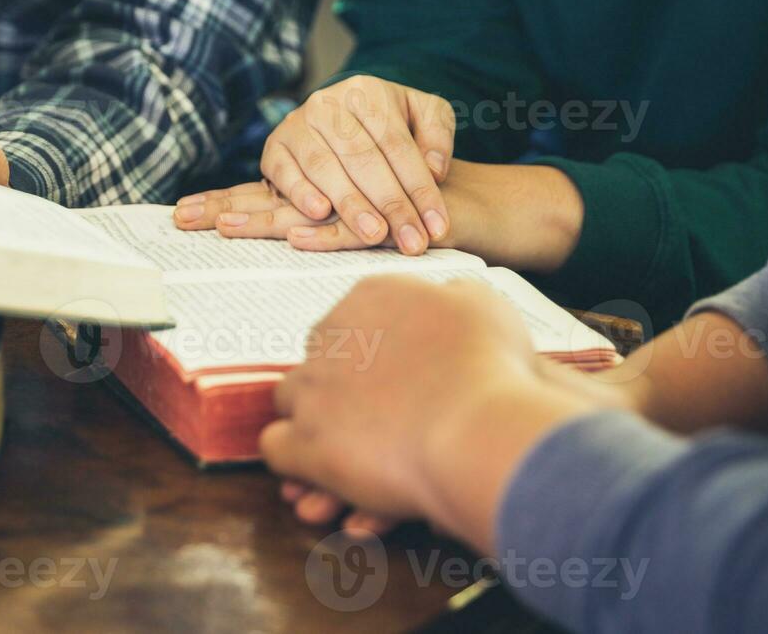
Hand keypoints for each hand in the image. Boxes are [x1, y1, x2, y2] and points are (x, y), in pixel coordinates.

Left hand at [175, 160, 584, 271]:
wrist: (483, 212)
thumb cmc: (417, 218)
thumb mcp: (365, 224)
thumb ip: (323, 221)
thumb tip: (273, 232)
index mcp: (328, 175)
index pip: (270, 188)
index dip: (228, 200)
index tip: (183, 215)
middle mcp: (344, 167)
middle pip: (279, 191)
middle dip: (233, 209)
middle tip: (188, 220)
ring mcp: (375, 181)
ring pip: (313, 200)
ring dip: (267, 217)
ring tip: (225, 229)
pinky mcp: (404, 202)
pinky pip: (359, 222)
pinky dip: (328, 231)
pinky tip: (299, 237)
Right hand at [255, 76, 455, 253]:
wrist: (336, 115)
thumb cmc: (387, 122)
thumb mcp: (422, 115)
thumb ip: (437, 136)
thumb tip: (435, 170)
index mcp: (367, 91)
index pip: (397, 144)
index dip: (420, 188)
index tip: (438, 226)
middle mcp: (328, 104)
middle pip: (362, 157)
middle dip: (390, 204)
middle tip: (411, 241)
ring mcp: (297, 124)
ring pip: (324, 166)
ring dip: (350, 204)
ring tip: (374, 235)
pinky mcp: (274, 148)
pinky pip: (284, 172)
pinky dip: (301, 193)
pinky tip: (321, 214)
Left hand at [261, 275, 612, 550]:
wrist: (478, 426)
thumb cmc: (491, 367)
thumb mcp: (484, 306)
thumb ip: (457, 295)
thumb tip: (447, 294)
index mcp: (372, 298)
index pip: (354, 321)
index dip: (373, 355)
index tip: (397, 380)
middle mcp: (332, 336)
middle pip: (319, 359)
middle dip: (340, 387)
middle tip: (376, 418)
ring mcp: (312, 389)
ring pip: (290, 399)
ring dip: (314, 422)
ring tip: (348, 449)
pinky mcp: (305, 441)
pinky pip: (276, 448)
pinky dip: (295, 462)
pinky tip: (320, 474)